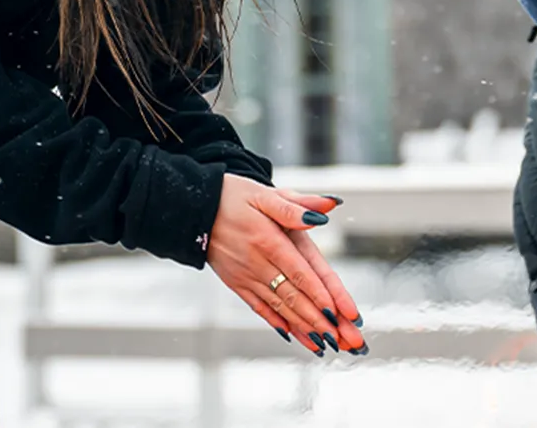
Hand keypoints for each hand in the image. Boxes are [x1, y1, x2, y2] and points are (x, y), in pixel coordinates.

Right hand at [205, 175, 364, 354]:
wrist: (192, 206)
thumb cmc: (231, 195)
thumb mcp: (263, 193)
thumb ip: (295, 205)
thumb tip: (327, 208)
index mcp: (268, 239)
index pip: (301, 272)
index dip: (322, 294)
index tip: (341, 314)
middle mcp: (257, 262)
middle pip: (294, 296)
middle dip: (321, 320)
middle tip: (344, 340)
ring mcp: (245, 275)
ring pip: (279, 306)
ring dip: (304, 327)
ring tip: (325, 343)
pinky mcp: (235, 282)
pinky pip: (259, 307)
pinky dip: (277, 322)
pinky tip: (291, 334)